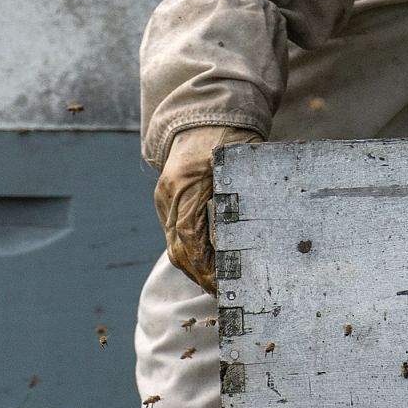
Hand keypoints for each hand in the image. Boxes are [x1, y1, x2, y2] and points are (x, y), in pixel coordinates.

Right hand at [153, 124, 256, 291]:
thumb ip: (240, 198)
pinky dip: (189, 253)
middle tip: (223, 292)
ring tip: (217, 284)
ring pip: (173, 244)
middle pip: (177, 246)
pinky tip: (208, 265)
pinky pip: (173, 233)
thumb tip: (241, 240)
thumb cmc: (232, 138)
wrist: (205, 115)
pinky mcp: (165, 198)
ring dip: (194, 268)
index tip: (222, 281)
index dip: (205, 263)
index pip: (190, 234)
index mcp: (188, 180)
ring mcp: (164, 194)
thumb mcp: (243, 164)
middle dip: (199, 274)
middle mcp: (170, 190)